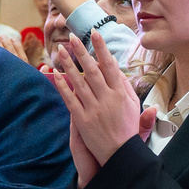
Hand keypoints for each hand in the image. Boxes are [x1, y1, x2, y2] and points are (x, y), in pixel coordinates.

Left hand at [44, 33, 143, 187]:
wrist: (120, 155)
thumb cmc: (128, 129)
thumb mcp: (133, 105)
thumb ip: (125, 85)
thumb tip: (116, 66)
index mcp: (120, 94)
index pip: (110, 66)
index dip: (101, 48)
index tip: (95, 34)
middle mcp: (106, 99)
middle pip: (92, 70)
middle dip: (81, 52)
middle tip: (72, 37)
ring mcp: (93, 109)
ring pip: (78, 82)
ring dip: (68, 65)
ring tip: (60, 50)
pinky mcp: (82, 120)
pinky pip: (70, 99)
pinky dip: (62, 86)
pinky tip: (55, 74)